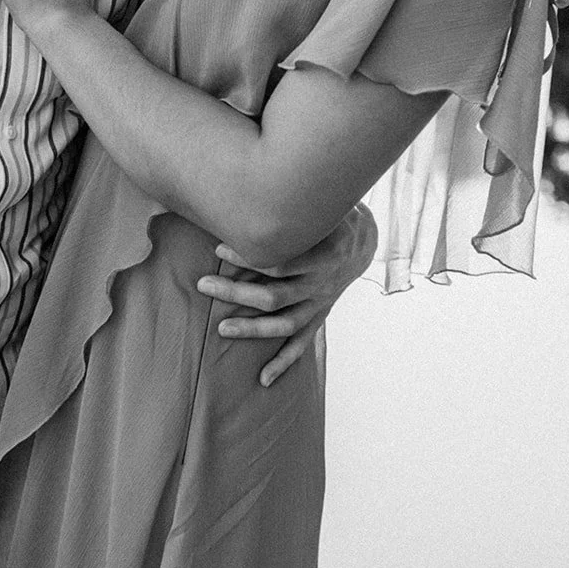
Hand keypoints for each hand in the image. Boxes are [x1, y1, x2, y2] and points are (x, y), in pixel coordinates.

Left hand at [198, 203, 378, 386]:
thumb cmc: (332, 214)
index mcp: (325, 254)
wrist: (364, 239)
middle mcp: (322, 283)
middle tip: (203, 286)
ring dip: (252, 329)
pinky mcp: (319, 315)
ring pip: (284, 323)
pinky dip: (283, 362)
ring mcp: (321, 303)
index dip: (250, 259)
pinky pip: (301, 344)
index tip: (220, 250)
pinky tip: (263, 379)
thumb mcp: (323, 204)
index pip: (282, 262)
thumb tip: (253, 188)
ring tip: (221, 330)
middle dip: (237, 294)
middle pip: (275, 296)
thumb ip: (295, 204)